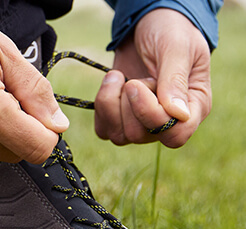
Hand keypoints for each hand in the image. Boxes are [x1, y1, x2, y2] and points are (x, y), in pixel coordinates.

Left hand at [94, 8, 211, 146]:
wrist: (148, 23)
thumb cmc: (170, 31)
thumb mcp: (176, 47)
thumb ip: (175, 80)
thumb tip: (178, 115)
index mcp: (195, 106)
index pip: (176, 134)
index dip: (152, 117)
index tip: (138, 85)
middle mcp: (169, 120)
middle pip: (141, 136)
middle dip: (130, 104)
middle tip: (135, 78)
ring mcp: (143, 121)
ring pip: (120, 136)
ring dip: (113, 104)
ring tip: (121, 77)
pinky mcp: (120, 117)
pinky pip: (104, 130)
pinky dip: (102, 107)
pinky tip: (112, 83)